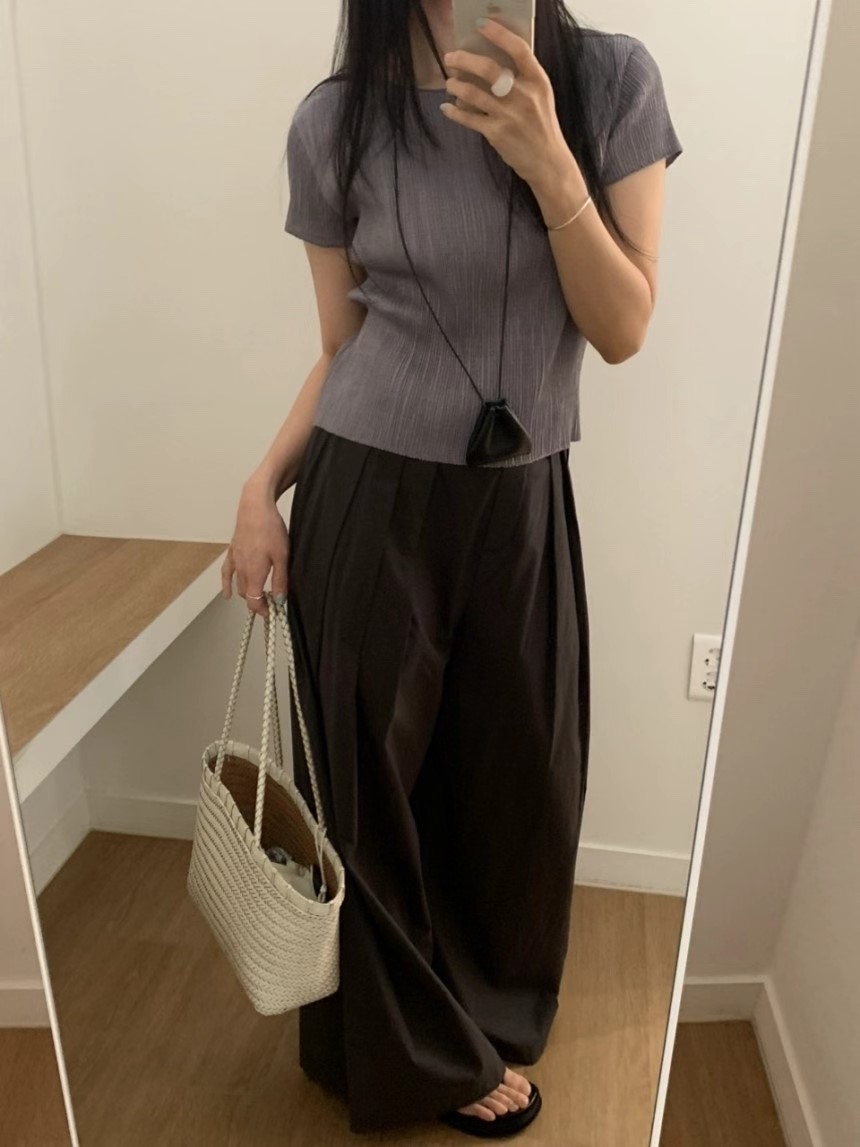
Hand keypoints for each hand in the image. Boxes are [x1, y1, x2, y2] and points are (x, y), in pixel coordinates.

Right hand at [221, 482, 289, 617]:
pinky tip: (226, 593)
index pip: (254, 601)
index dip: (262, 611)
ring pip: (237, 585)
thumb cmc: (270, 529)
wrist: (255, 507)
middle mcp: (241, 569)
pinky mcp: (232, 552)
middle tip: (271, 604)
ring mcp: (235, 560)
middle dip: (257, 603)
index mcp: (254, 573)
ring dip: (246, 594)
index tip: (272, 614)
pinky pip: (227, 573)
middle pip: (246, 595)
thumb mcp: (282, 556)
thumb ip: (280, 580)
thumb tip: (280, 600)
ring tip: (258, 598)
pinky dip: (226, 584)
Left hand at [440, 18, 573, 191]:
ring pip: (473, 93)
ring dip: (455, 85)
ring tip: (450, 83)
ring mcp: (508, 115)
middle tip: (451, 57)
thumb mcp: (541, 96)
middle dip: (464, 60)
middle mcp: (523, 96)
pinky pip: (468, 118)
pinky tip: (446, 107)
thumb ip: (522, 78)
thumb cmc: (541, 125)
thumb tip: (489, 61)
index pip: (518, 49)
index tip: (481, 24)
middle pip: (489, 69)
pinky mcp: (496, 133)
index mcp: (537, 81)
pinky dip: (454, 112)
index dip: (499, 34)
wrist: (547, 162)